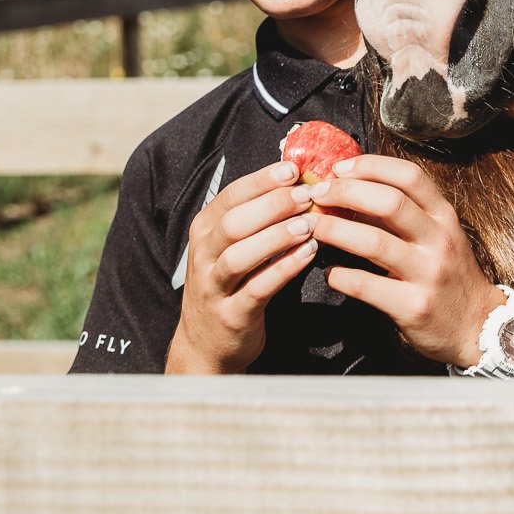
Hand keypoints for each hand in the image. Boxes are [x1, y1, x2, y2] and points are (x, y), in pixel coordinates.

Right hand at [165, 160, 315, 372]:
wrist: (206, 344)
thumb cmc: (229, 283)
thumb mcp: (232, 246)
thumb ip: (257, 217)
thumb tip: (300, 181)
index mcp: (205, 230)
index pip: (231, 196)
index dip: (262, 180)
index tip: (293, 168)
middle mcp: (204, 255)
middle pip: (234, 222)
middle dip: (272, 205)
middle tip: (308, 195)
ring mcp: (214, 286)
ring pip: (241, 255)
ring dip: (277, 237)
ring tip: (310, 224)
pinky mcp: (232, 314)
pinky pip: (257, 288)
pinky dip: (283, 269)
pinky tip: (308, 254)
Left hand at [306, 155, 506, 367]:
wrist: (477, 324)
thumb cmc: (448, 274)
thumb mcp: (436, 236)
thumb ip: (401, 214)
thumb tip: (350, 190)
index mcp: (444, 216)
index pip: (410, 176)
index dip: (371, 166)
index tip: (339, 168)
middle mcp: (439, 240)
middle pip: (390, 202)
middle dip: (346, 192)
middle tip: (316, 194)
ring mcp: (428, 273)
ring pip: (375, 242)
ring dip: (336, 231)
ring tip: (313, 228)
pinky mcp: (413, 306)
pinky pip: (367, 286)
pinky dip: (341, 276)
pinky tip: (330, 272)